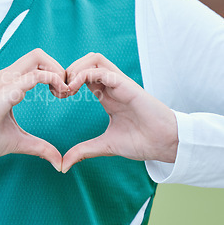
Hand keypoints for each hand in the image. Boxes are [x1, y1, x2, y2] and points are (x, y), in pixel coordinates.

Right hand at [0, 48, 69, 170]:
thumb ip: (39, 147)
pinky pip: (36, 75)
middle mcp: (6, 77)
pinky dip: (54, 79)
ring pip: (38, 57)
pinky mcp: (7, 90)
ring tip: (62, 93)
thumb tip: (58, 161)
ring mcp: (6, 81)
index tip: (60, 95)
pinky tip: (58, 93)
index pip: (35, 64)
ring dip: (57, 71)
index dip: (53, 74)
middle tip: (64, 91)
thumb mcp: (19, 141)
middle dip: (58, 68)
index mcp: (8, 84)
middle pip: (38, 54)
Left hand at [62, 52, 178, 172]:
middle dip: (68, 70)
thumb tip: (64, 165)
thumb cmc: (142, 142)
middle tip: (59, 90)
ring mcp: (119, 83)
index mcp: (106, 94)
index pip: (83, 74)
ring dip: (76, 68)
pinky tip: (74, 88)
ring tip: (67, 88)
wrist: (166, 144)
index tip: (57, 96)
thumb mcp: (104, 146)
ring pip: (94, 58)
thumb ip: (83, 151)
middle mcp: (112, 85)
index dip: (67, 80)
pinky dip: (84, 74)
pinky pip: (102, 70)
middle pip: (87, 60)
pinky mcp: (126, 85)